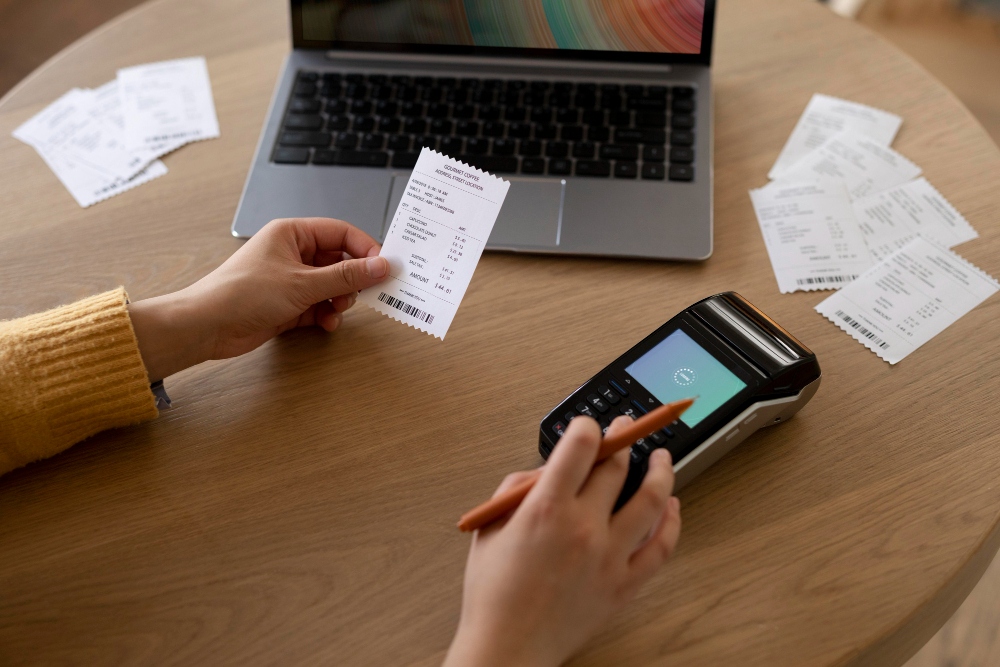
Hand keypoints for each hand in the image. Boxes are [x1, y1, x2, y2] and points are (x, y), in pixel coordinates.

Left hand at [128, 217, 387, 381]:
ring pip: (330, 286)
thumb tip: (382, 266)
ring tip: (337, 311)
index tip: (384, 268)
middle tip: (363, 294)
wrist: (207, 326)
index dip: (365, 249)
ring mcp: (289, 279)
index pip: (341, 233)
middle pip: (338, 260)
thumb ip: (347, 276)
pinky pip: (318, 305)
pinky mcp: (286, 303)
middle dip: (352, 280)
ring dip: (339, 300)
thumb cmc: (244, 293)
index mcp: (292, 233)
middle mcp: (292, 253)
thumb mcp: (304, 283)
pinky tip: (326, 323)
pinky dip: (326, 314)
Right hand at [444, 416, 681, 666]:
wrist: (508, 647)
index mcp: (545, 508)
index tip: (589, 426)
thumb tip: (549, 468)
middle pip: (616, 466)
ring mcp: (609, 556)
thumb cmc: (493, 592)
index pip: (580, 445)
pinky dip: (672, 522)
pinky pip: (661, 548)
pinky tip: (672, 505)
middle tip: (625, 428)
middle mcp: (583, 527)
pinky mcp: (624, 584)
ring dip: (660, 471)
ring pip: (651, 500)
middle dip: (623, 438)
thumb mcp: (490, 526)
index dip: (587, 426)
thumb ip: (517, 488)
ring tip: (661, 457)